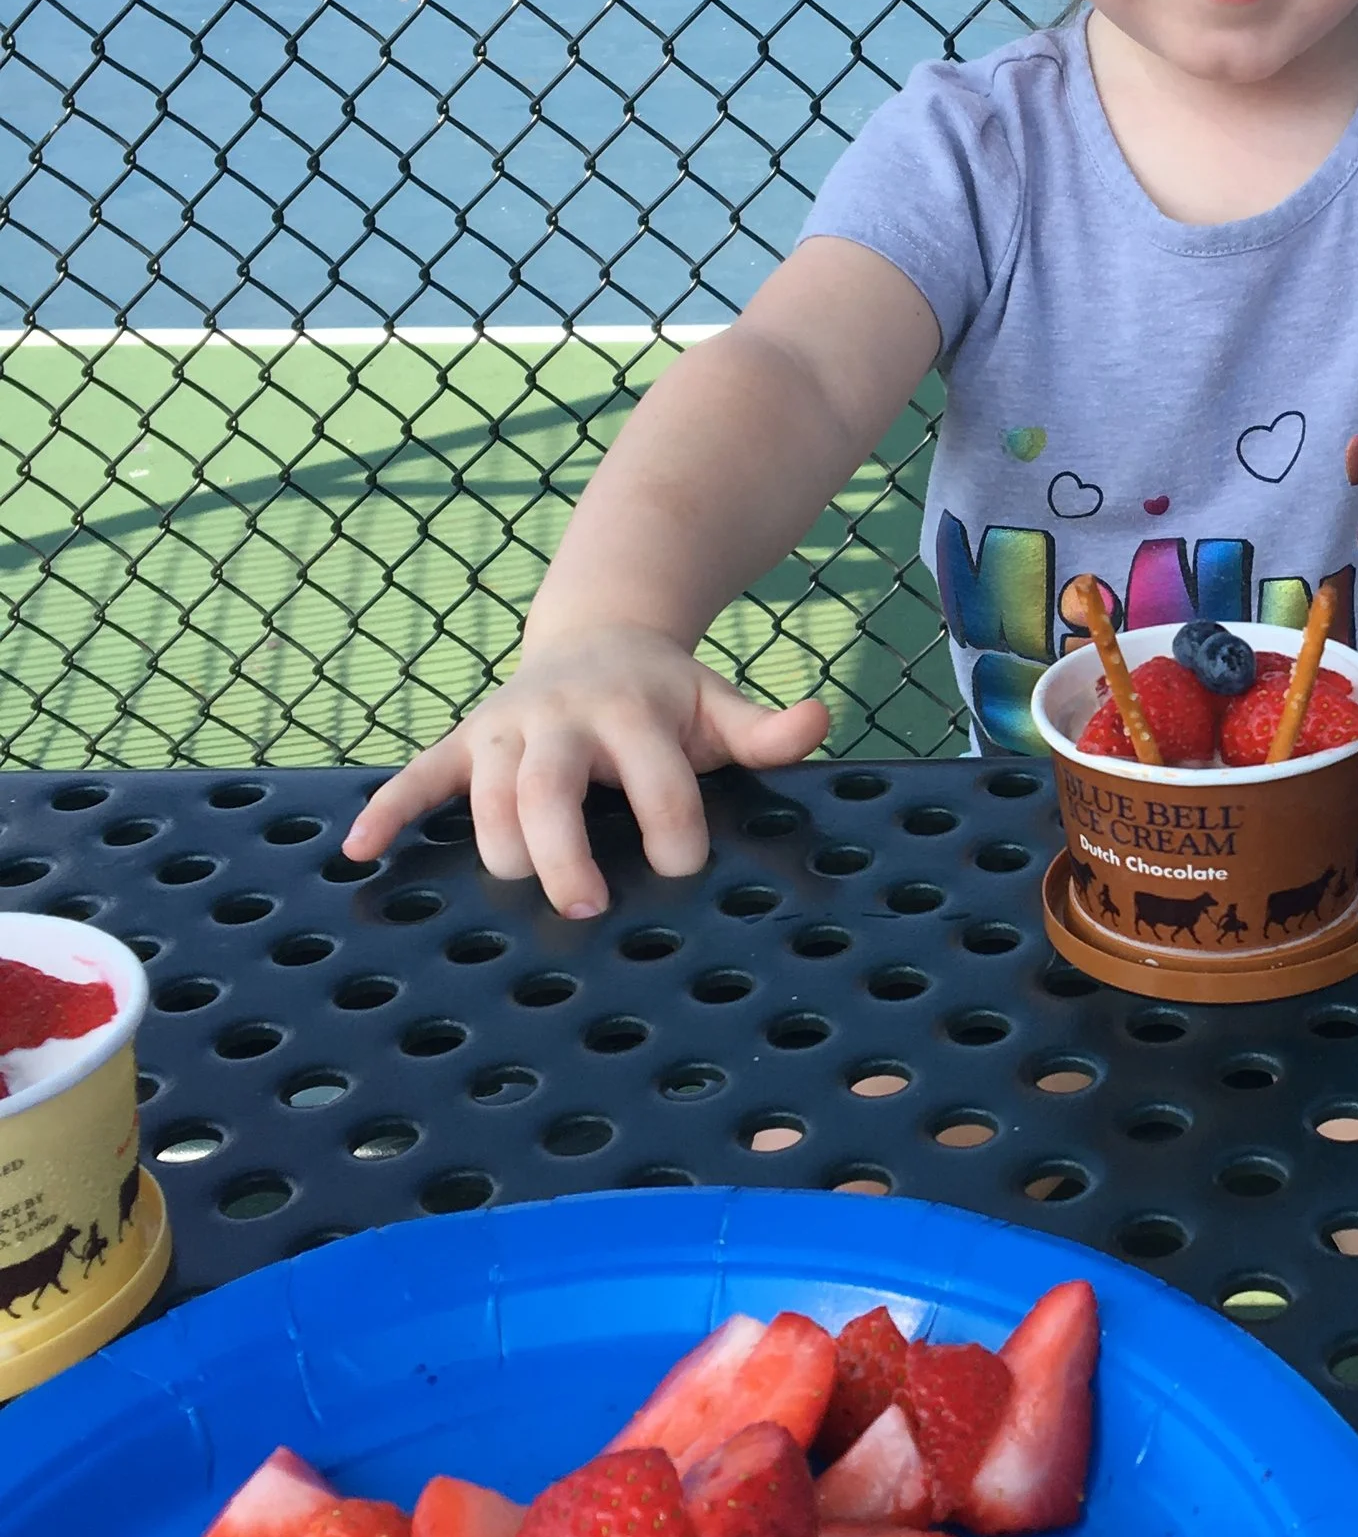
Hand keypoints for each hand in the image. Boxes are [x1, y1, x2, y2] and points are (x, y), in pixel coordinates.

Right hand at [340, 629, 829, 917]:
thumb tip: (818, 721)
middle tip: (584, 905)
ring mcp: (509, 728)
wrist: (604, 631)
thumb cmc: (669, 696)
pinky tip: (359, 853)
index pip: (654, 774)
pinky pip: (419, 775)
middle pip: (550, 784)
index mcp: (634, 711)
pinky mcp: (468, 741)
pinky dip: (390, 810)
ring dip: (494, 840)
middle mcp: (564, 716)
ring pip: (484, 788)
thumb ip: (767, 730)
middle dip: (562, 845)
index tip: (684, 865)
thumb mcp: (721, 706)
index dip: (672, 822)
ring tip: (515, 887)